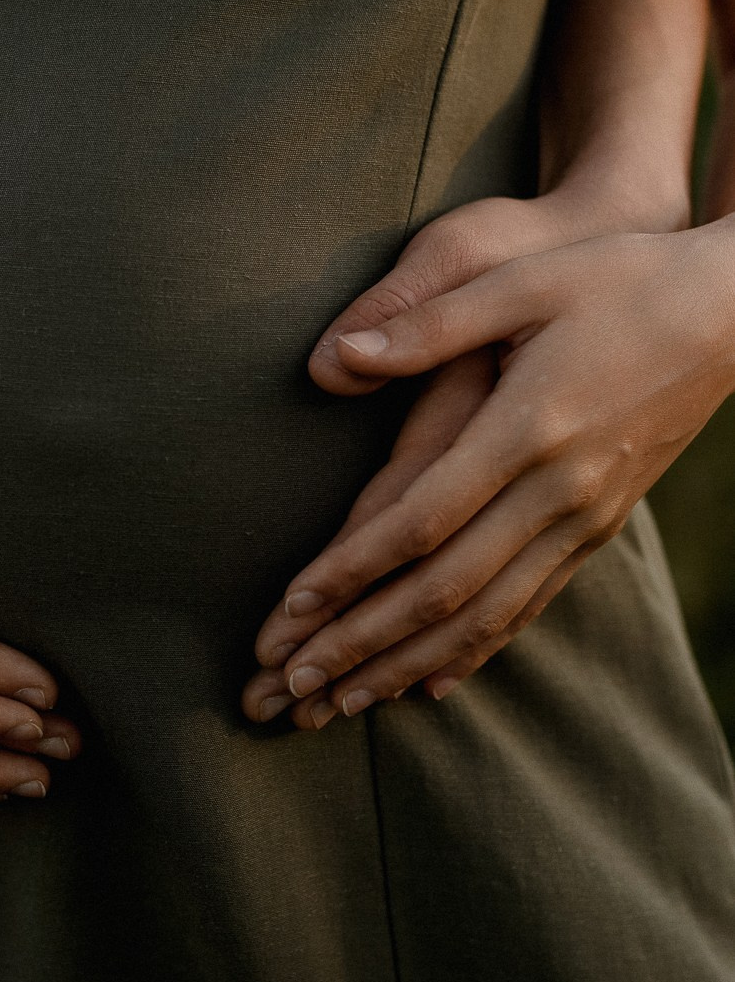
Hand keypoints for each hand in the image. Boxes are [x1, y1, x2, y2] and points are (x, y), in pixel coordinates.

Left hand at [243, 217, 734, 724]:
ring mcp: (585, 518)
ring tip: (344, 703)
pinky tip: (429, 683)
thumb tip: (334, 357)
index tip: (291, 606)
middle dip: (364, 641)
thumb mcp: (521, 281)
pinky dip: (473, 651)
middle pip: (445, 590)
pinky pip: (529, 607)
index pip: (421, 522)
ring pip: (486, 616)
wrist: (729, 311)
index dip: (351, 570)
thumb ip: (426, 323)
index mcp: (529, 428)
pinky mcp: (600, 528)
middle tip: (294, 684)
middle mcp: (560, 490)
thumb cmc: (618, 278)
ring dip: (409, 664)